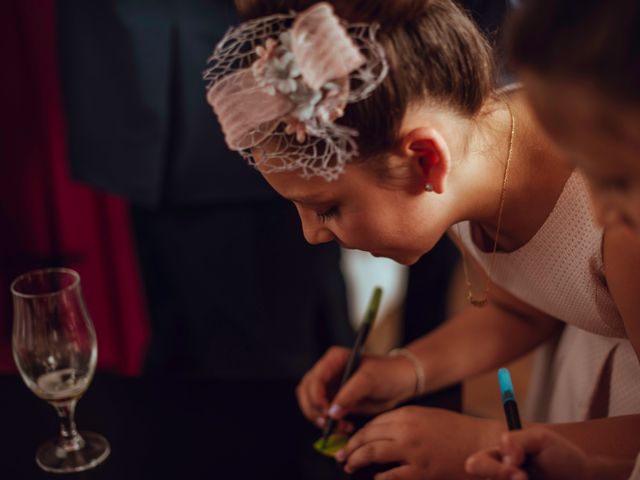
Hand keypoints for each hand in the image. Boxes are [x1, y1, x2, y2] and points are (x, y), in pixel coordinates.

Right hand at [296, 346, 415, 429]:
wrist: (400, 382)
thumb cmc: (387, 373)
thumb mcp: (369, 380)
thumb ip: (349, 394)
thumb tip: (332, 412)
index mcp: (333, 360)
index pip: (314, 378)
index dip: (316, 396)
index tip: (326, 411)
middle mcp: (327, 372)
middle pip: (306, 392)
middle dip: (314, 409)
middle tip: (327, 422)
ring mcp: (330, 387)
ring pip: (310, 405)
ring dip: (320, 419)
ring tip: (339, 426)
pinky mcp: (335, 401)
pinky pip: (322, 414)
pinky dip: (329, 423)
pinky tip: (344, 426)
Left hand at [336, 406, 502, 479]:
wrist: (482, 444)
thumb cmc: (456, 430)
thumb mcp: (426, 417)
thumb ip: (402, 423)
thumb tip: (378, 435)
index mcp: (407, 414)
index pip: (372, 424)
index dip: (357, 435)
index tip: (349, 442)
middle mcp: (406, 431)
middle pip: (367, 437)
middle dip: (350, 447)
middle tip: (340, 455)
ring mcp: (412, 452)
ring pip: (372, 454)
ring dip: (356, 460)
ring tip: (349, 466)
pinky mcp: (421, 472)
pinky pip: (390, 476)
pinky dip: (379, 478)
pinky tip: (375, 479)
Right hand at [465, 427, 589, 479]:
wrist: (584, 479)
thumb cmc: (562, 457)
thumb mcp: (541, 440)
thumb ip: (518, 439)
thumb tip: (503, 446)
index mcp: (498, 460)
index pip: (476, 465)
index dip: (491, 469)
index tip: (517, 469)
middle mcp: (500, 479)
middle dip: (501, 478)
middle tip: (525, 478)